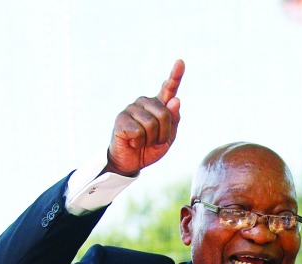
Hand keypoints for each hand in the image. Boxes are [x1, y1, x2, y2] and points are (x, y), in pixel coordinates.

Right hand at [106, 59, 183, 176]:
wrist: (130, 163)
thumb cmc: (149, 149)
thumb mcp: (168, 138)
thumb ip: (174, 120)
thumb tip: (176, 99)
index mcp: (158, 105)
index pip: (168, 89)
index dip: (175, 76)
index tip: (181, 62)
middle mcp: (145, 103)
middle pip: (164, 114)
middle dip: (164, 133)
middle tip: (154, 141)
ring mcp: (131, 109)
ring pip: (151, 124)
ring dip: (150, 140)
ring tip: (142, 142)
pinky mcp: (121, 119)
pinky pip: (138, 131)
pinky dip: (138, 142)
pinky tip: (132, 142)